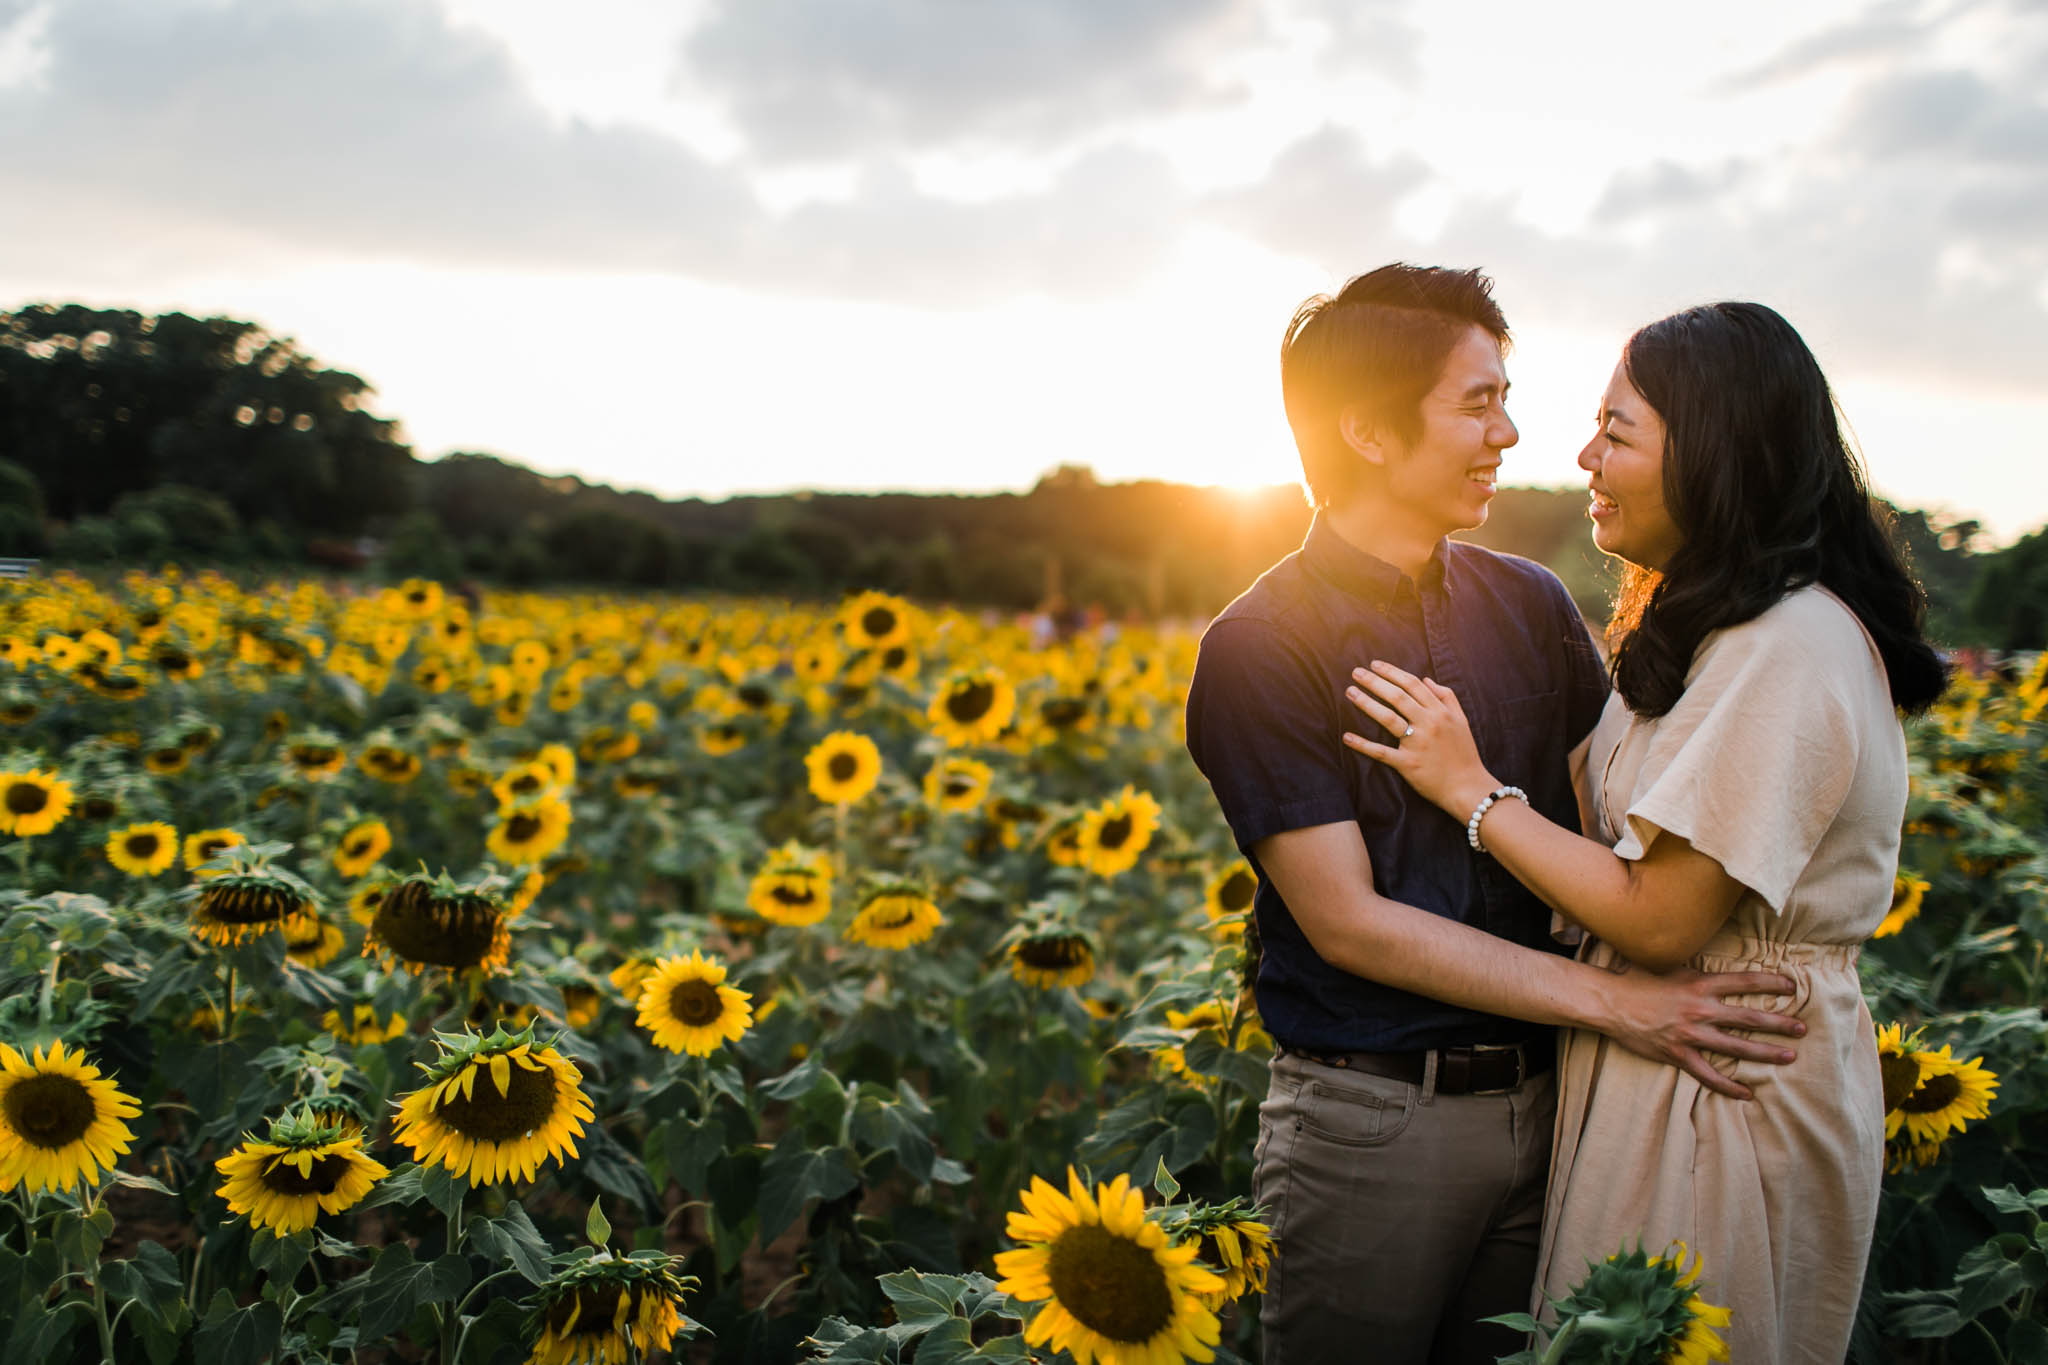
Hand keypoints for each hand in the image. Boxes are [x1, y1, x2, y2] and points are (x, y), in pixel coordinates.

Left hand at [1342, 660, 1495, 817]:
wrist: (1468, 788)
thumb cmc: (1464, 753)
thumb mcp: (1461, 721)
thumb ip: (1447, 697)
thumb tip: (1426, 679)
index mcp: (1440, 712)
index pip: (1413, 685)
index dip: (1392, 672)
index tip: (1374, 664)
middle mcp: (1429, 724)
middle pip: (1398, 697)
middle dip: (1375, 682)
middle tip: (1356, 672)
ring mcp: (1417, 744)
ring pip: (1388, 718)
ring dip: (1367, 703)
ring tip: (1350, 692)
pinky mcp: (1408, 764)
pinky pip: (1381, 752)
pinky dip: (1363, 745)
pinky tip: (1347, 737)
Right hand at [1601, 962, 1804, 1100]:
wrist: (1609, 1003)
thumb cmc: (1635, 980)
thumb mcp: (1668, 966)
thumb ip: (1693, 968)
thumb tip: (1710, 959)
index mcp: (1700, 984)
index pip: (1745, 982)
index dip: (1771, 983)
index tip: (1792, 987)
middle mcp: (1700, 1009)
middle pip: (1749, 1018)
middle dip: (1780, 1023)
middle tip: (1802, 1028)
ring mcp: (1690, 1034)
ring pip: (1737, 1047)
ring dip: (1766, 1053)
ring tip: (1789, 1056)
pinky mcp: (1678, 1055)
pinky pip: (1709, 1075)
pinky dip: (1729, 1087)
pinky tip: (1747, 1094)